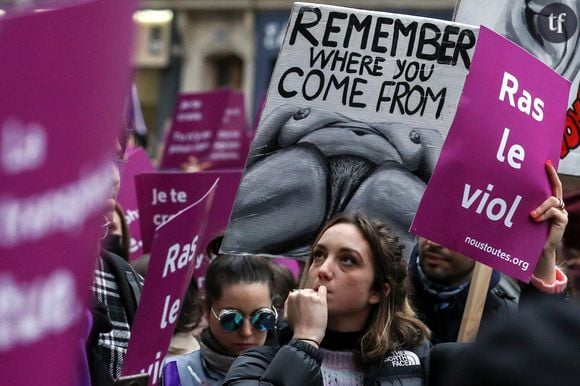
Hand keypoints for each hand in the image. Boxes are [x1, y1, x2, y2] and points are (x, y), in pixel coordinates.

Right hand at [285, 286, 326, 344]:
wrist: (307, 335)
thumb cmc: (297, 327)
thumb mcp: (287, 315)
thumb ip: (288, 304)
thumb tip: (290, 295)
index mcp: (291, 296)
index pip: (299, 293)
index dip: (303, 301)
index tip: (305, 308)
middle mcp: (300, 294)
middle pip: (307, 291)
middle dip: (309, 298)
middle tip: (311, 310)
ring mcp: (310, 296)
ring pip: (314, 292)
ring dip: (316, 299)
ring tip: (316, 310)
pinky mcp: (320, 299)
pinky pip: (322, 289)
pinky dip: (323, 292)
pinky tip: (322, 299)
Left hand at [529, 160, 567, 282]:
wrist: (536, 252)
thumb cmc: (527, 233)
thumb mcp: (523, 217)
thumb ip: (521, 207)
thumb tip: (504, 193)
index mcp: (546, 203)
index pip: (550, 185)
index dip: (550, 174)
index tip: (545, 162)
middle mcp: (555, 206)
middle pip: (556, 188)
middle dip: (551, 176)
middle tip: (545, 166)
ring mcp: (560, 213)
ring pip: (553, 200)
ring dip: (541, 205)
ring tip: (531, 214)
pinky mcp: (562, 220)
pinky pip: (554, 212)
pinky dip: (543, 214)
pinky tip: (535, 219)